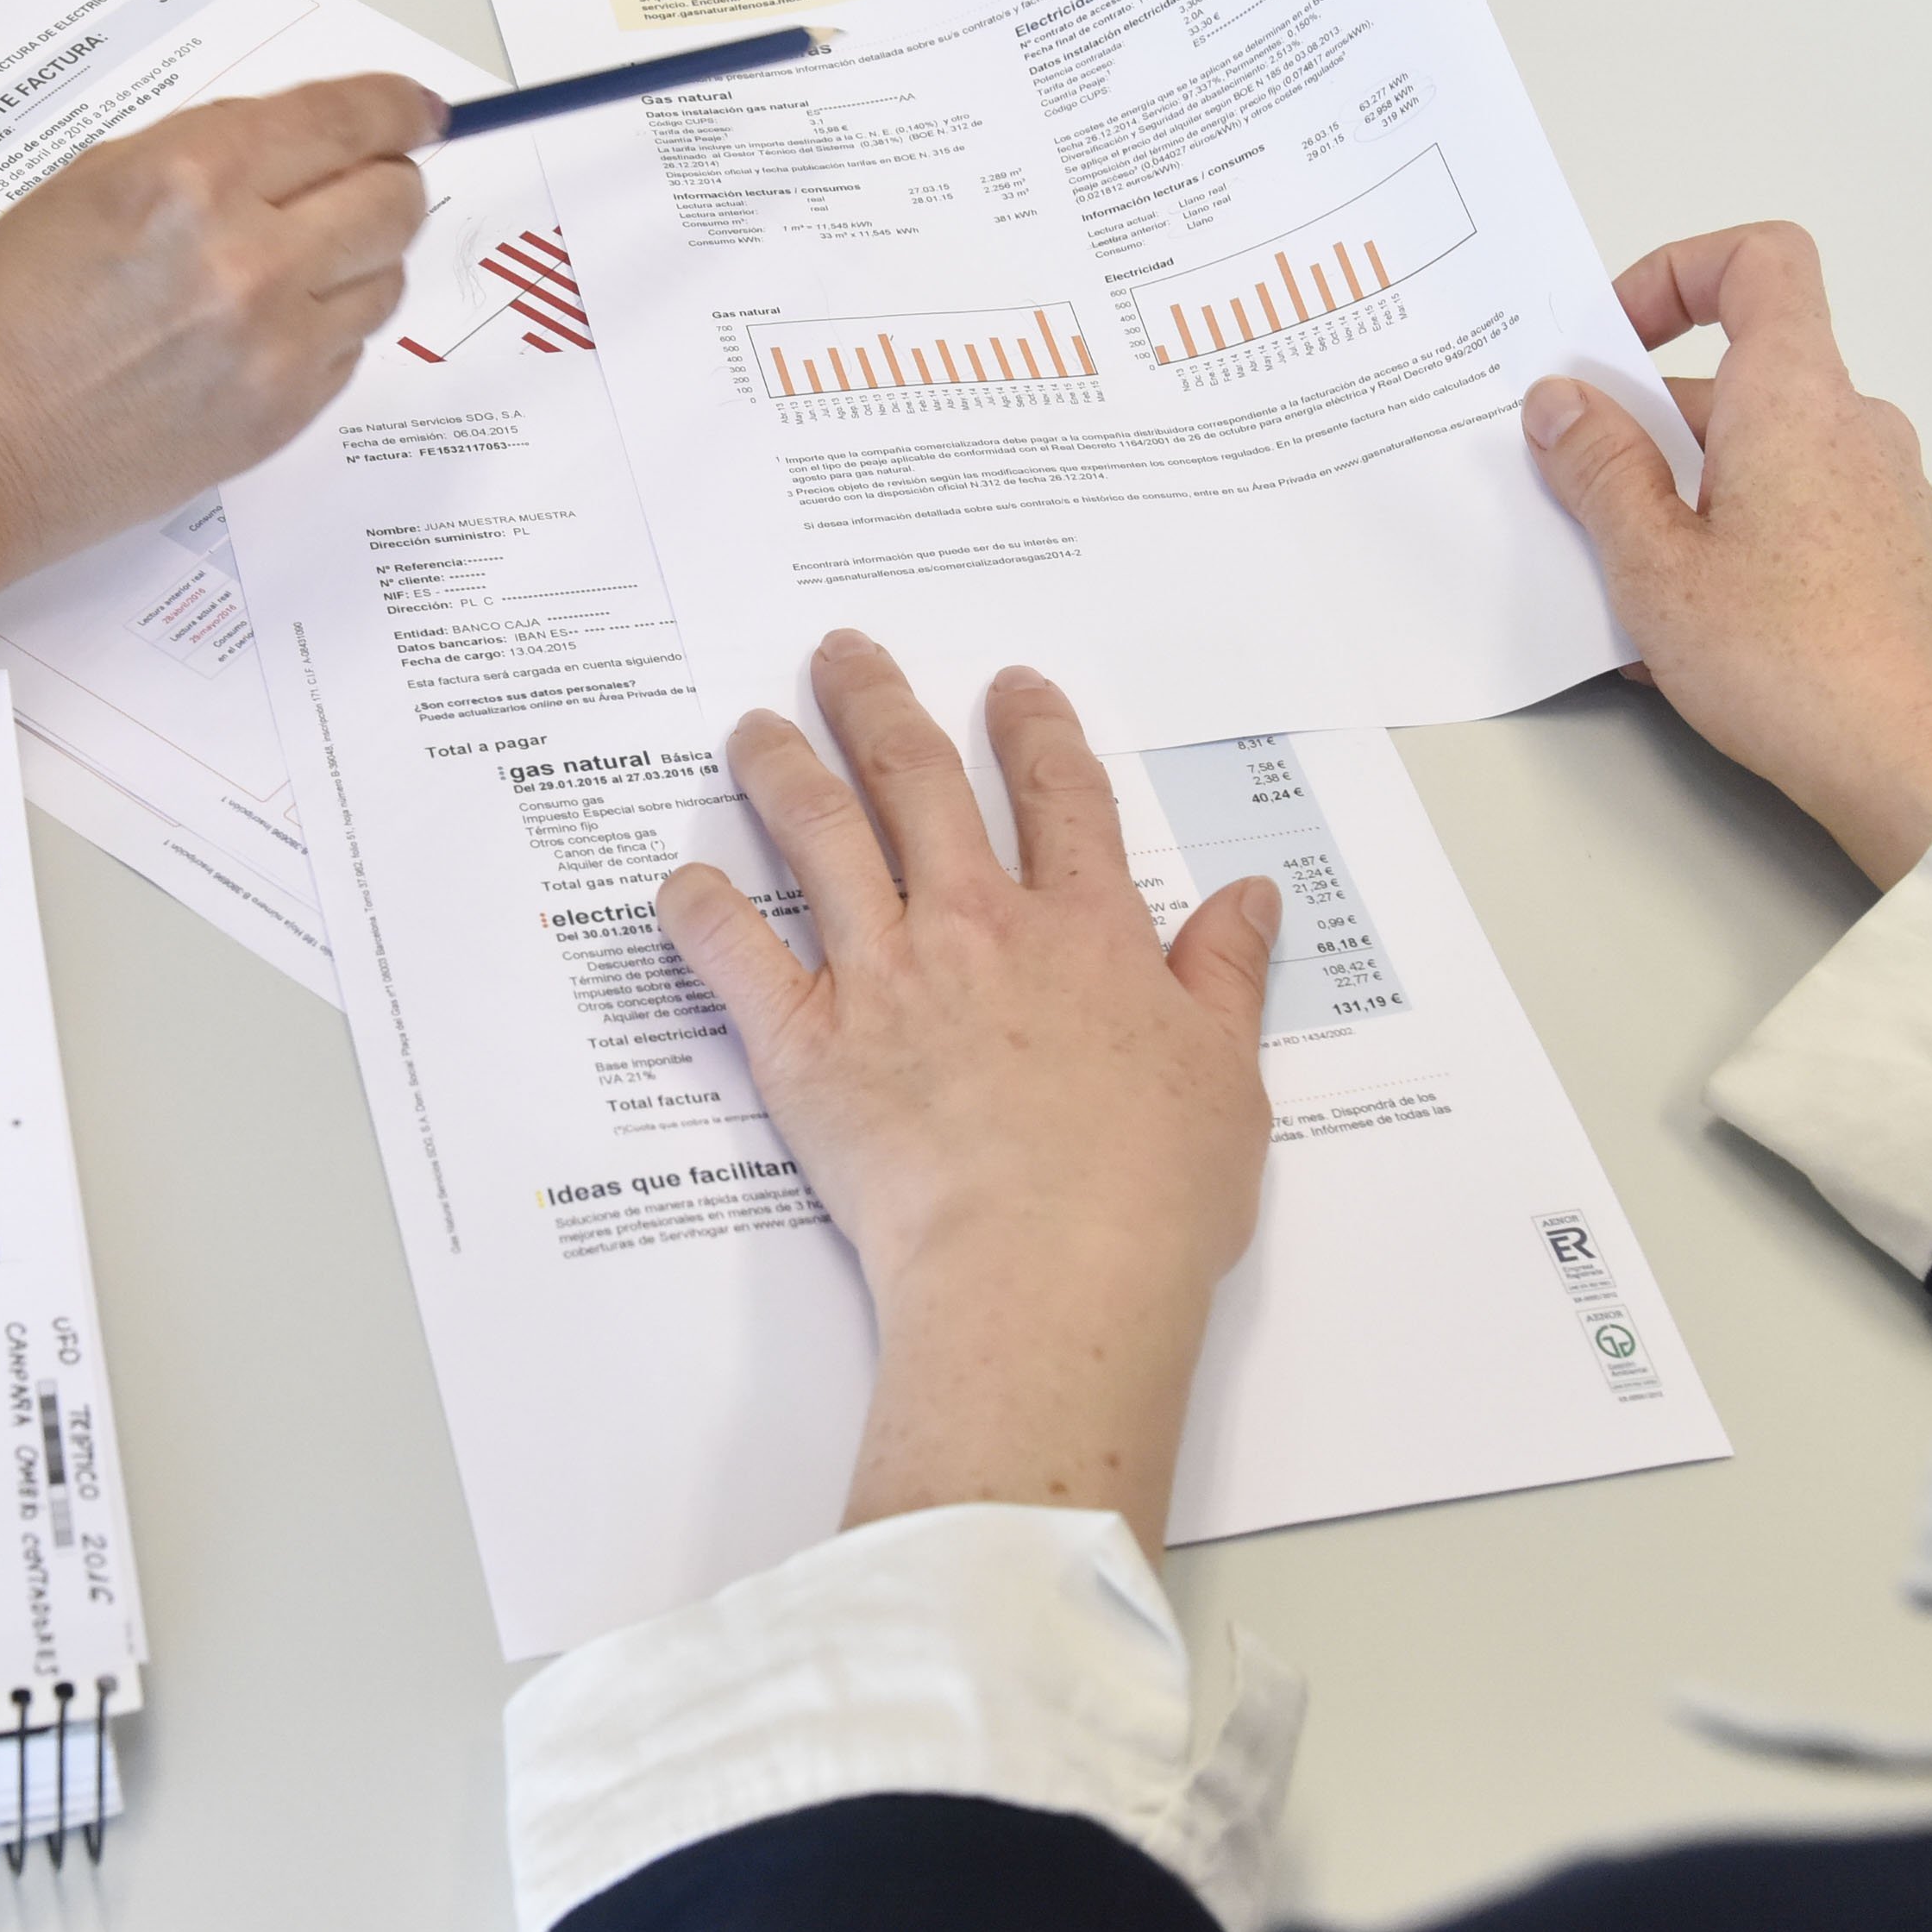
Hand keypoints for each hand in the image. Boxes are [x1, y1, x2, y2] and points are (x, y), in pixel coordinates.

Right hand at [0, 74, 446, 589]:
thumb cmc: (0, 320)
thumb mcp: (90, 185)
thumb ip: (207, 154)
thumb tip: (298, 144)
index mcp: (192, 177)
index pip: (349, 120)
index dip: (399, 108)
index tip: (418, 111)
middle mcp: (250, 260)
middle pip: (395, 200)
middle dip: (382, 182)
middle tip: (346, 188)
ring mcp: (276, 347)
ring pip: (385, 279)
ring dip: (354, 260)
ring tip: (277, 270)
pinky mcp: (283, 417)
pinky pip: (351, 350)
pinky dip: (324, 328)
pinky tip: (253, 332)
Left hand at [658, 636, 1280, 1558]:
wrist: (1049, 1276)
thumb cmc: (1149, 1197)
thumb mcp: (1227, 1078)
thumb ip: (1228, 977)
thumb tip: (1250, 898)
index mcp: (1088, 935)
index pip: (1061, 799)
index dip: (1036, 730)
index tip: (1011, 686)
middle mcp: (978, 931)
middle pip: (919, 782)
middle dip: (876, 704)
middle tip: (842, 656)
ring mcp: (885, 978)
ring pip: (820, 838)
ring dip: (781, 768)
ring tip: (753, 726)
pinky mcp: (805, 1046)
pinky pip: (734, 957)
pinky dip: (699, 912)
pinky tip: (681, 879)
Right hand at [1523, 222, 1931, 885]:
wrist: (1922, 767)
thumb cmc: (1798, 664)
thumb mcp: (1654, 563)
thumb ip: (1599, 469)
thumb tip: (1563, 404)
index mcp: (1795, 397)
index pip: (1759, 261)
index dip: (1677, 272)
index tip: (1612, 337)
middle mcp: (1855, 427)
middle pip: (1741, 375)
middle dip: (1648, 420)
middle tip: (1579, 482)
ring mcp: (1887, 495)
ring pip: (1766, 456)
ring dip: (1688, 493)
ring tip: (1625, 579)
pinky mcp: (1896, 562)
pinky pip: (1800, 520)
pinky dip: (1737, 545)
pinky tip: (1688, 633)